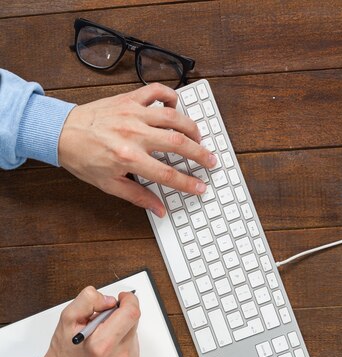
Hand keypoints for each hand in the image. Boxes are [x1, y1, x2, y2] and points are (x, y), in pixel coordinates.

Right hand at [41, 287, 139, 356]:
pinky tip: (108, 348)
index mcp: (102, 344)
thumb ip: (88, 301)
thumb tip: (110, 300)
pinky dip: (123, 342)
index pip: (131, 314)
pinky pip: (133, 346)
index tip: (122, 298)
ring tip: (102, 338)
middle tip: (102, 320)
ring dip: (121, 329)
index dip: (129, 300)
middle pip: (133, 321)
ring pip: (134, 333)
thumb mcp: (67, 319)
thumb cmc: (64, 352)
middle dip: (120, 314)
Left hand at [58, 83, 216, 215]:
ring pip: (173, 116)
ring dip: (192, 127)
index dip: (188, 183)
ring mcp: (132, 113)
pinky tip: (176, 107)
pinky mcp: (128, 99)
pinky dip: (171, 96)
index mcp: (129, 158)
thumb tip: (159, 209)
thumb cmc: (83, 158)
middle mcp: (133, 133)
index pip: (168, 174)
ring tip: (199, 138)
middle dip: (200, 154)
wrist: (61, 132)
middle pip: (178, 144)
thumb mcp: (110, 185)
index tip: (201, 187)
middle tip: (211, 161)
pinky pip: (156, 92)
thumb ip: (138, 197)